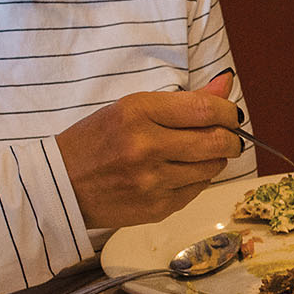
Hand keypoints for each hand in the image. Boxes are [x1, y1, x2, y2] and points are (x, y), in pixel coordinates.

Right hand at [58, 73, 238, 228]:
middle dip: (231, 138)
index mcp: (138, 112)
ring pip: (212, 168)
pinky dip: (197, 179)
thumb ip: (184, 100)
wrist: (61, 184)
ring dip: (215, 159)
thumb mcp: (133, 108)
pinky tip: (179, 173)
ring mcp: (152, 181)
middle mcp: (146, 147)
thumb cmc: (97, 141)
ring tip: (198, 153)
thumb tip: (226, 84)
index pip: (205, 109)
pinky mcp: (157, 208)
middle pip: (217, 141)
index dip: (228, 112)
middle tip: (228, 136)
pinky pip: (197, 190)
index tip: (230, 114)